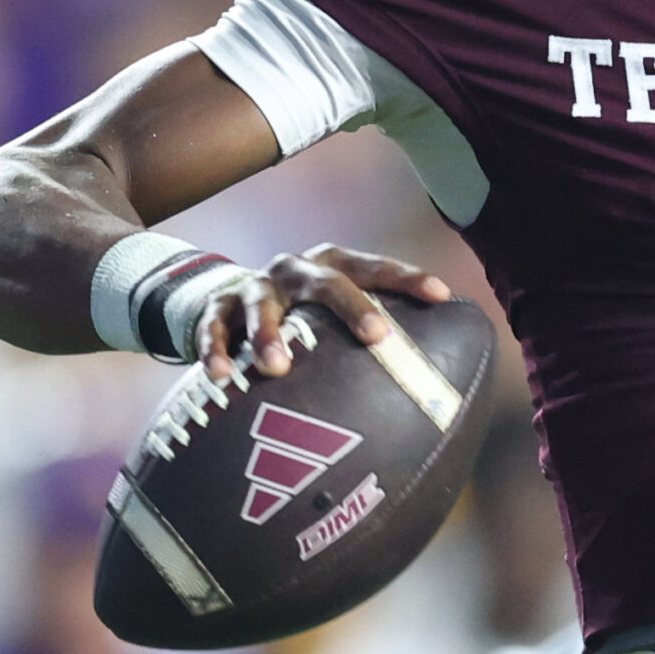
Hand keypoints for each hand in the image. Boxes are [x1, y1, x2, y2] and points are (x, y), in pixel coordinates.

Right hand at [198, 243, 452, 381]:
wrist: (225, 301)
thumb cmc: (301, 318)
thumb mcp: (331, 316)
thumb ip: (369, 337)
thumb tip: (432, 387)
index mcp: (333, 266)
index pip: (376, 267)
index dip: (409, 278)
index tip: (441, 296)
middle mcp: (296, 270)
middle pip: (328, 281)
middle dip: (353, 306)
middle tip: (376, 336)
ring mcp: (255, 286)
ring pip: (264, 304)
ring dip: (270, 333)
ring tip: (277, 368)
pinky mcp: (217, 307)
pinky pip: (213, 328)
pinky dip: (216, 351)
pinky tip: (223, 377)